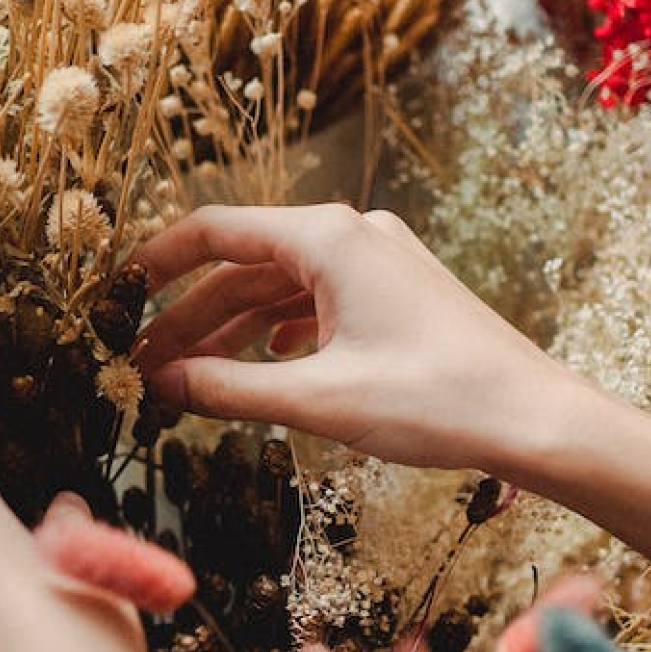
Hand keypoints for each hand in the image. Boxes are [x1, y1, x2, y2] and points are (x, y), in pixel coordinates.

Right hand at [130, 204, 577, 473]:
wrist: (536, 419)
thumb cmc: (436, 401)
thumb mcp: (316, 399)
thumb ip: (228, 388)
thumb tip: (160, 384)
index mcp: (327, 238)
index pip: (214, 231)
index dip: (155, 263)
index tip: (114, 296)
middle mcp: (351, 236)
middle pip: (243, 266)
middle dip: (188, 317)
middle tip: (141, 365)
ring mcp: (377, 264)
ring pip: (278, 290)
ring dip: (229, 332)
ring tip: (183, 378)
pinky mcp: (396, 296)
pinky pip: (315, 305)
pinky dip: (275, 336)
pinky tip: (256, 370)